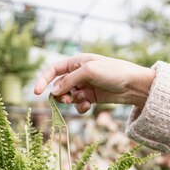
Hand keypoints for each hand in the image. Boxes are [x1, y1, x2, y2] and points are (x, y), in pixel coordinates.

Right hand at [34, 53, 154, 113]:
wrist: (133, 85)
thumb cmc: (113, 72)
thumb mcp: (89, 72)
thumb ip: (69, 81)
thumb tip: (53, 92)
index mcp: (76, 62)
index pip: (53, 70)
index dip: (43, 80)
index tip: (36, 92)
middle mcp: (78, 73)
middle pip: (59, 86)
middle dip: (59, 95)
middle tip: (65, 101)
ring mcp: (84, 86)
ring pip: (68, 97)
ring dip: (71, 102)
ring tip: (82, 102)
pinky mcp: (91, 97)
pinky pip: (78, 104)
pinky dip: (80, 107)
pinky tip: (87, 106)